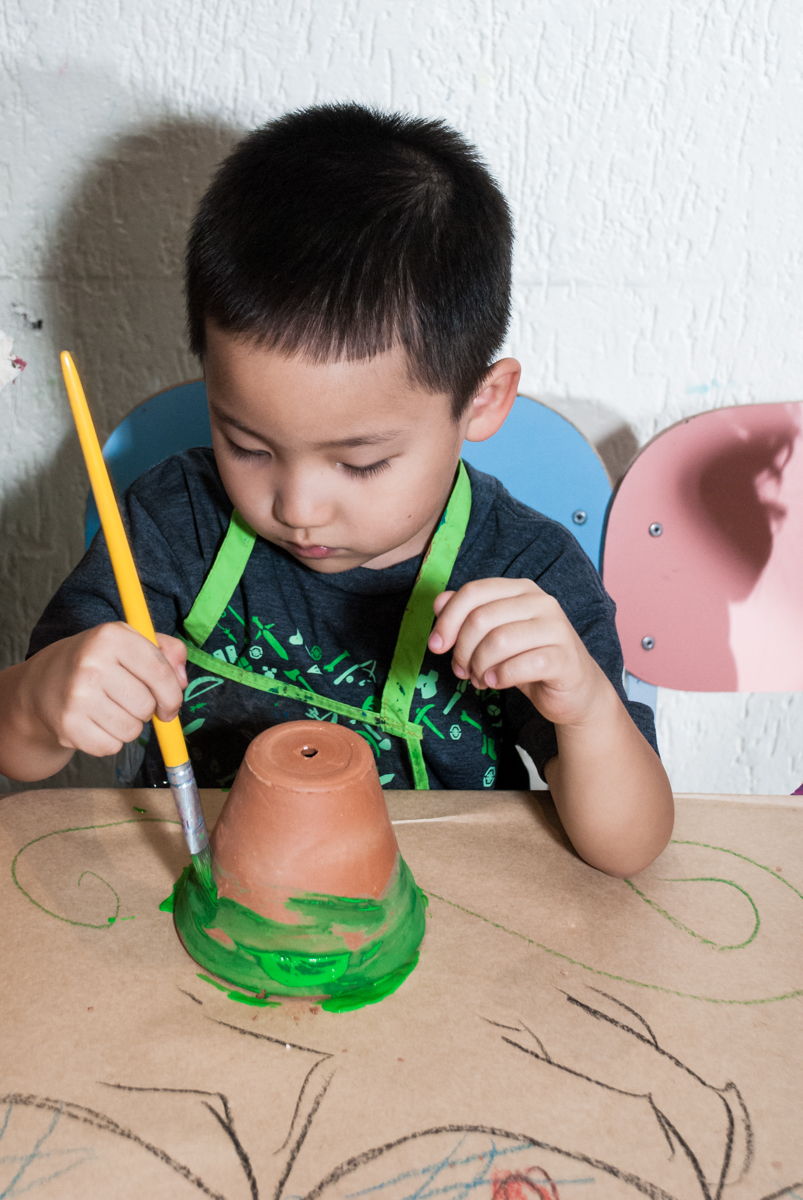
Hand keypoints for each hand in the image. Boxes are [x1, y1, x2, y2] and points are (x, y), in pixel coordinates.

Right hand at [18, 623, 187, 758]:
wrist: (41, 684)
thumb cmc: (96, 662)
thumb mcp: (130, 641)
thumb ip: (167, 652)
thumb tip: (182, 681)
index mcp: (111, 637)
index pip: (160, 672)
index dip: (173, 695)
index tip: (170, 704)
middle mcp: (91, 664)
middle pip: (147, 705)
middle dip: (147, 709)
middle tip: (128, 700)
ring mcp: (77, 697)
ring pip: (132, 730)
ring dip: (130, 726)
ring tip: (111, 710)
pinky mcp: (68, 726)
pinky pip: (112, 747)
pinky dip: (110, 741)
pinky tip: (97, 723)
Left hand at [427, 577, 609, 727]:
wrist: (574, 691)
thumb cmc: (528, 660)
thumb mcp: (494, 635)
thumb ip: (467, 615)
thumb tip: (439, 603)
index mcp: (521, 590)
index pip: (473, 592)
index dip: (447, 620)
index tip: (436, 646)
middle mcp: (541, 602)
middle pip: (481, 618)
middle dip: (462, 650)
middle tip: (462, 671)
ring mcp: (556, 628)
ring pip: (498, 641)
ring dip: (479, 666)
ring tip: (480, 679)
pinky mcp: (564, 658)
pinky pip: (519, 665)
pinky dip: (499, 678)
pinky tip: (496, 683)